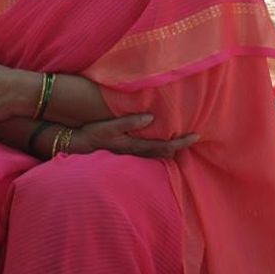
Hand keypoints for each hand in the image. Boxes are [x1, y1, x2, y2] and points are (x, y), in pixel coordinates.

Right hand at [71, 114, 198, 158]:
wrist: (77, 145)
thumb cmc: (93, 133)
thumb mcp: (109, 126)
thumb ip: (129, 122)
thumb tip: (151, 117)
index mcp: (137, 146)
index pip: (165, 146)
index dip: (182, 141)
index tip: (197, 135)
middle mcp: (137, 154)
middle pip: (165, 153)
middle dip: (180, 147)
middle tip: (195, 137)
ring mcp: (132, 156)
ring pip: (158, 156)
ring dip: (171, 149)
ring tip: (182, 140)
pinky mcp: (128, 154)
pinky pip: (149, 154)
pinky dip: (160, 150)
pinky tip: (162, 144)